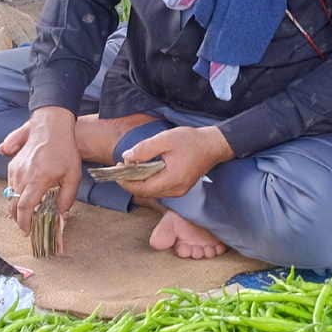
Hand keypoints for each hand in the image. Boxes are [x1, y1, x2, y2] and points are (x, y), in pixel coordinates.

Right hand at [0, 107, 81, 231]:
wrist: (51, 127)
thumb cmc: (64, 151)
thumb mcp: (73, 177)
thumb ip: (66, 198)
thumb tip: (60, 215)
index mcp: (37, 180)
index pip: (25, 208)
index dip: (24, 222)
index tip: (27, 231)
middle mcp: (22, 176)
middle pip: (13, 205)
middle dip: (17, 219)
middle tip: (26, 226)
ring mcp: (15, 169)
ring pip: (10, 196)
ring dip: (16, 207)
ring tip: (26, 214)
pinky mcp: (12, 164)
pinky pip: (10, 185)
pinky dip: (15, 195)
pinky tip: (25, 197)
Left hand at [118, 127, 232, 199]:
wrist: (214, 145)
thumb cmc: (191, 140)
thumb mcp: (165, 139)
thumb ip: (144, 149)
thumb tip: (126, 157)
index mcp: (172, 179)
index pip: (142, 188)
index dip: (126, 181)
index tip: (116, 169)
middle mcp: (176, 190)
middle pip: (145, 192)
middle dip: (130, 181)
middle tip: (120, 167)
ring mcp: (179, 191)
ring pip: (152, 191)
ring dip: (139, 182)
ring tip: (130, 167)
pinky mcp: (180, 188)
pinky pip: (159, 188)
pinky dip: (149, 181)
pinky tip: (144, 170)